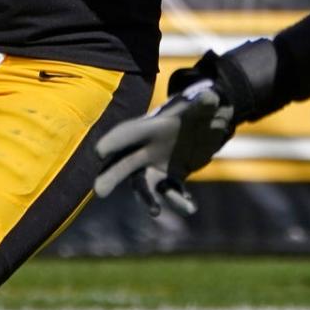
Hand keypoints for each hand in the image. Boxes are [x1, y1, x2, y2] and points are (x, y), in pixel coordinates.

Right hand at [94, 80, 234, 214]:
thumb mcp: (199, 106)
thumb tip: (211, 97)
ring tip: (155, 212)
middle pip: (124, 165)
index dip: (114, 142)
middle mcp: (146, 150)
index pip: (128, 134)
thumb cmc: (193, 112)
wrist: (203, 128)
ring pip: (146, 186)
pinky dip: (180, 201)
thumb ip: (204, 104)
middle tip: (99, 191)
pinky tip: (190, 208)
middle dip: (111, 176)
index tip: (99, 152)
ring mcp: (157, 167)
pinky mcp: (172, 179)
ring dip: (148, 199)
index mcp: (148, 128)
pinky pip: (172, 192)